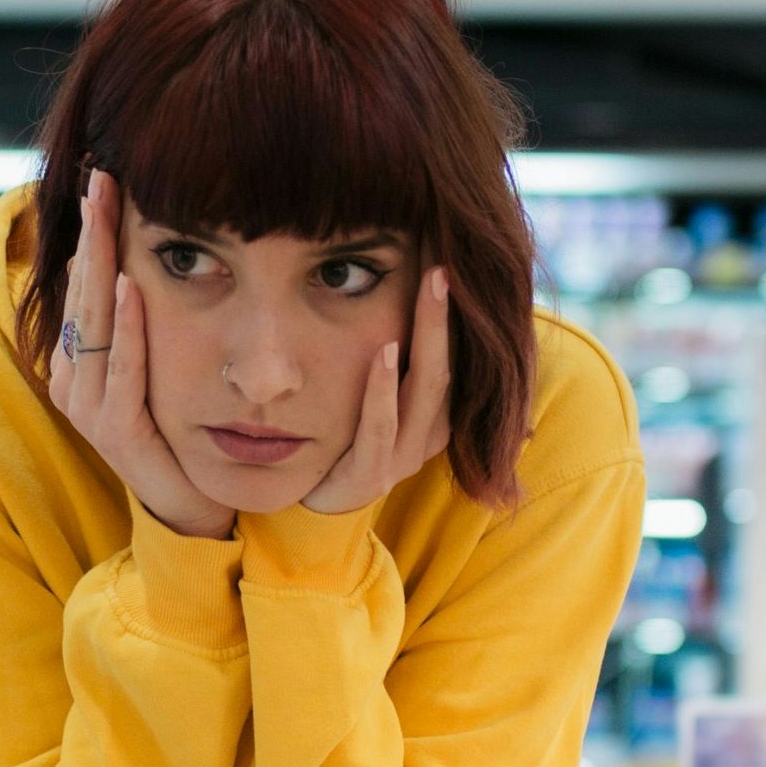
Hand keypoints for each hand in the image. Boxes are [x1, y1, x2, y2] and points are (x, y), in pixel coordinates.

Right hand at [51, 170, 235, 539]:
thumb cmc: (178, 430)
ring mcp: (88, 408)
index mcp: (76, 359)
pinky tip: (130, 288)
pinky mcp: (116, 433)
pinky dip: (125, 329)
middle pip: (79, 291)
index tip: (101, 177)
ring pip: (92, 323)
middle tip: (101, 177)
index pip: (78, 281)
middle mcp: (71, 379)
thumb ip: (144, 319)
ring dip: (99, 266)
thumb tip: (148, 254)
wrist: (193, 504)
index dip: (89, 231)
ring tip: (106, 216)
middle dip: (90, 232)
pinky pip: (119, 372)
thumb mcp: (158, 365)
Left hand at [303, 266, 450, 514]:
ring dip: (429, 336)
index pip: (455, 355)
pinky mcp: (371, 476)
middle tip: (445, 264)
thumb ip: (388, 352)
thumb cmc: (341, 439)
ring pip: (427, 389)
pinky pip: (381, 427)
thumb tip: (392, 284)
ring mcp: (403, 457)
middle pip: (448, 365)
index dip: (455, 312)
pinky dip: (383, 388)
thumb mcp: (369, 394)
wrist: (310, 505)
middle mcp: (427, 434)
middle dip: (447, 314)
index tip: (446, 261)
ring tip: (431, 289)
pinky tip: (383, 350)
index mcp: (433, 413)